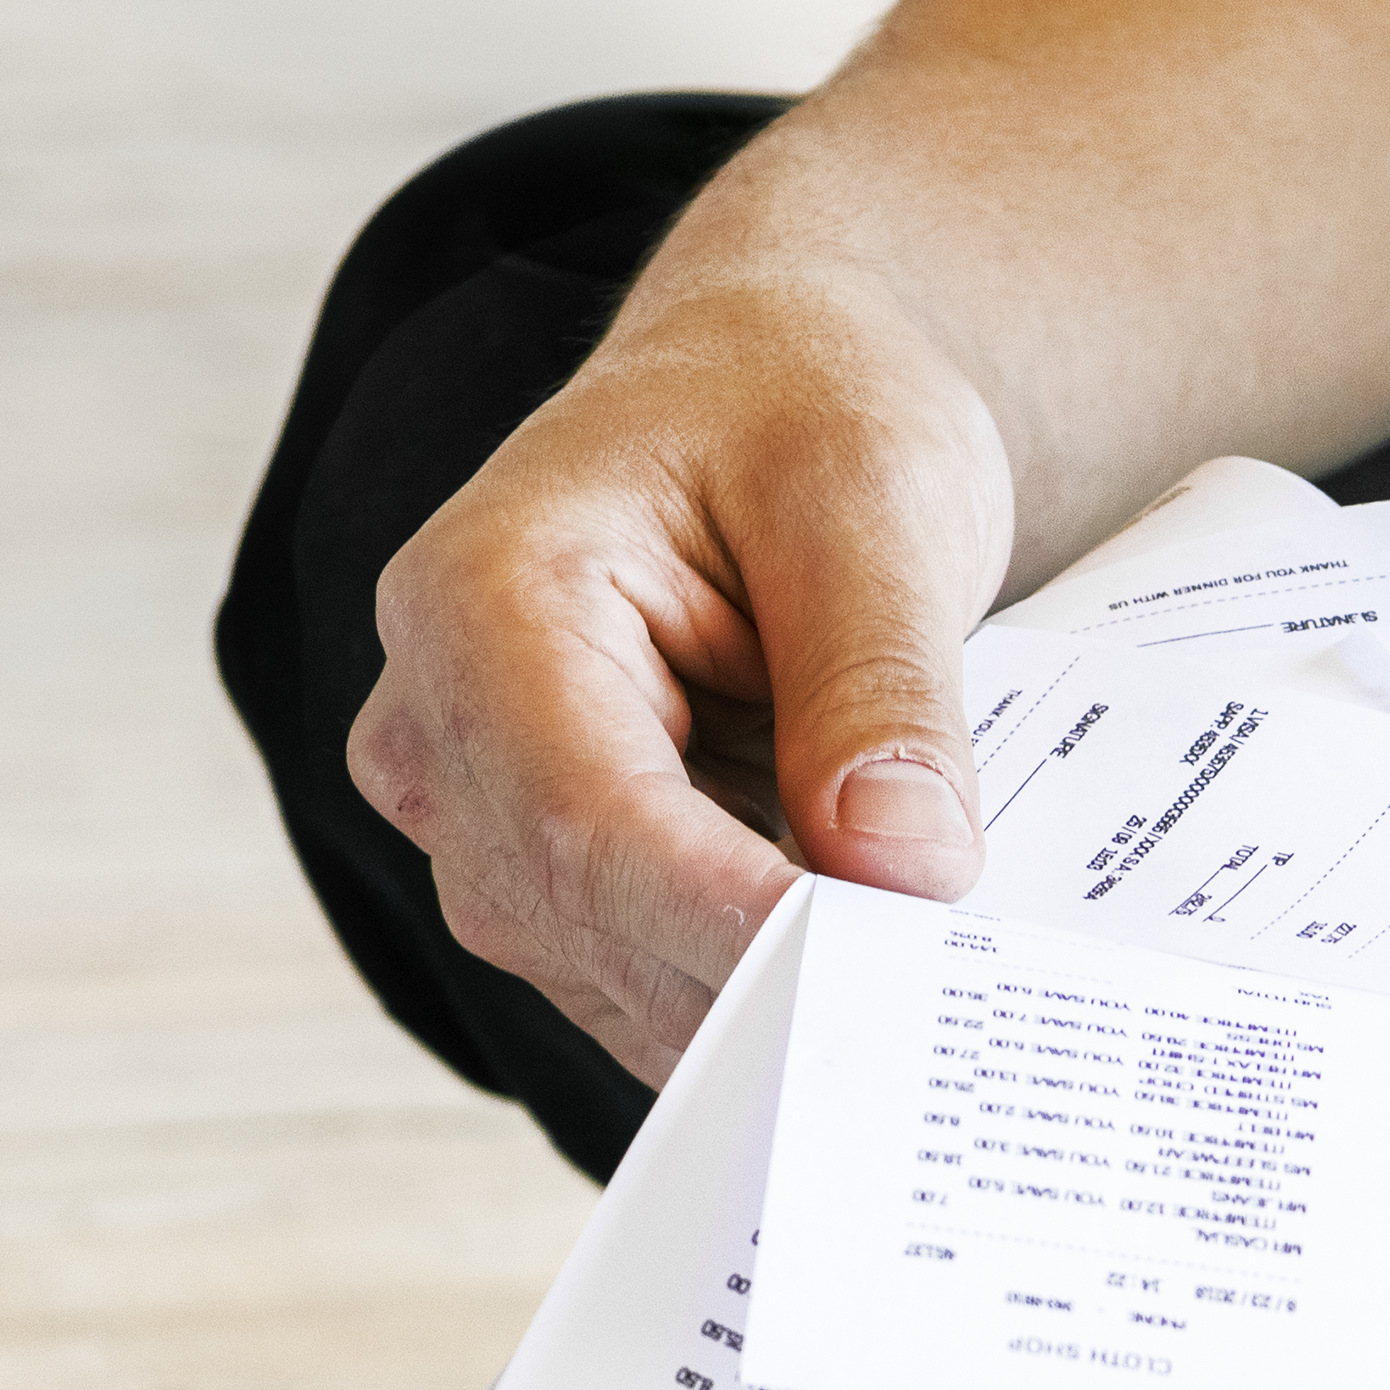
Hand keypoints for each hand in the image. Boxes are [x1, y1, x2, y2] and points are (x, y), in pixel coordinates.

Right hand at [349, 258, 1023, 1083]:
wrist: (761, 394)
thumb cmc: (799, 411)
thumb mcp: (877, 506)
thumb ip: (881, 690)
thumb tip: (905, 868)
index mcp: (482, 601)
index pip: (589, 822)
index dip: (735, 923)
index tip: (883, 974)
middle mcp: (440, 727)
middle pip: (594, 924)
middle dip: (778, 974)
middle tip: (949, 994)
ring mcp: (477, 819)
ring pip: (624, 984)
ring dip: (777, 988)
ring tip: (916, 951)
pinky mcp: (539, 879)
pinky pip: (649, 982)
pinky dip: (762, 980)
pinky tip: (857, 936)